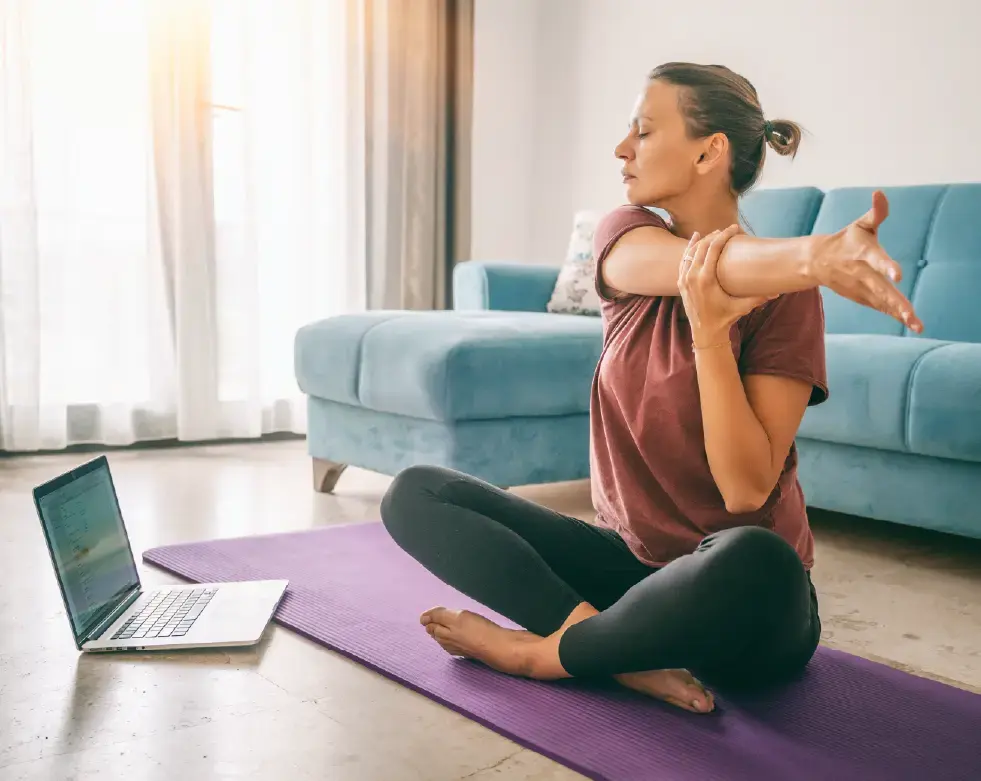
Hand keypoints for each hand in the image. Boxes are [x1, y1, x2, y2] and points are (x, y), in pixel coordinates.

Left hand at [679, 225, 773, 346]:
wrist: (704, 333)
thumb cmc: (724, 319)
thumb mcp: (742, 308)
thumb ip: (759, 298)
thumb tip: (778, 291)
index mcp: (706, 279)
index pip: (713, 248)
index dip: (724, 235)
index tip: (734, 228)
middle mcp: (692, 276)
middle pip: (702, 246)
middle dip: (715, 235)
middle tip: (727, 230)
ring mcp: (684, 279)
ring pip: (691, 252)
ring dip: (703, 240)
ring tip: (714, 233)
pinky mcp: (680, 282)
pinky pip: (684, 260)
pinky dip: (690, 249)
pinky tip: (696, 240)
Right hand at [811, 190, 923, 332]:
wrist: (817, 261)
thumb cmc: (846, 240)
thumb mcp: (860, 224)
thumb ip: (876, 212)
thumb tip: (879, 193)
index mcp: (862, 253)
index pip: (875, 259)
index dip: (886, 266)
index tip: (898, 275)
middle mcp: (860, 273)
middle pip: (879, 288)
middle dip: (895, 301)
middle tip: (910, 313)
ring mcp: (860, 288)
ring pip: (881, 302)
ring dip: (897, 312)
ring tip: (916, 324)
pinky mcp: (861, 297)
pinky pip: (880, 307)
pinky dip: (893, 315)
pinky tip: (910, 323)